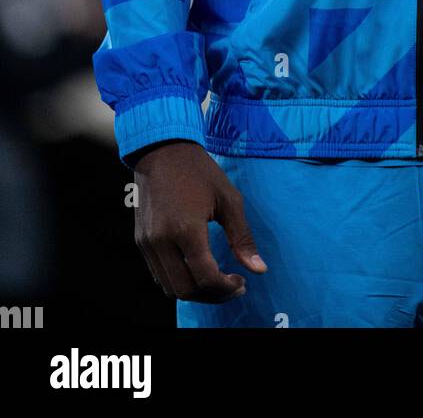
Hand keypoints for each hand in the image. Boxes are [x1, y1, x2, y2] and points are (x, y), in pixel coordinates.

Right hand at [131, 140, 267, 302]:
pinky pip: (159, 274)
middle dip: (212, 295)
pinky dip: (178, 279)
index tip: (242, 281)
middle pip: (186, 290)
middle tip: (232, 286)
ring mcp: (147, 243)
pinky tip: (196, 268)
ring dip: (194, 291)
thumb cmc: (199, 171)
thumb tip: (259, 269)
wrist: (162, 149)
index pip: (205, 278)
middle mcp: (161, 241)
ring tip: (216, 280)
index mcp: (186, 229)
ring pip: (169, 288)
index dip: (226, 288)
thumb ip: (242, 237)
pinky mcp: (141, 241)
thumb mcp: (228, 198)